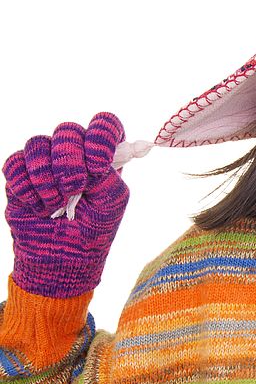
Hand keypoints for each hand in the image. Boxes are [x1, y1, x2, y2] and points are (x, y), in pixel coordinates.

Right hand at [3, 112, 129, 297]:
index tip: (98, 162)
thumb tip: (98, 156)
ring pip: (37, 144)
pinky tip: (39, 208)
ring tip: (56, 205)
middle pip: (68, 130)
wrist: (62, 259)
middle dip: (71, 161)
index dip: (100, 136)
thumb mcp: (112, 202)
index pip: (105, 124)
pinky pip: (14, 164)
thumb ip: (109, 174)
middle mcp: (74, 154)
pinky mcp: (20, 175)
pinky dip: (26, 188)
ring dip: (46, 179)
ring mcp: (44, 162)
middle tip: (74, 188)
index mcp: (103, 157)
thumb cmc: (92, 230)